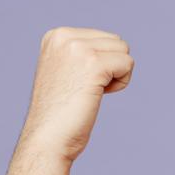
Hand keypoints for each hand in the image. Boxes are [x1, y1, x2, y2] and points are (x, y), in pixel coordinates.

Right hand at [16, 26, 134, 163]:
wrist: (47, 138)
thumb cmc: (59, 114)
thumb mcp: (65, 72)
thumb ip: (81, 54)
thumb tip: (114, 46)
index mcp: (56, 36)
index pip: (102, 38)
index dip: (101, 65)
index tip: (78, 83)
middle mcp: (64, 36)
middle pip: (116, 42)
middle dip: (111, 67)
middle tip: (86, 90)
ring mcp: (78, 48)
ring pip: (123, 51)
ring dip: (116, 75)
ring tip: (91, 92)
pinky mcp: (94, 64)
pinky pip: (128, 64)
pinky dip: (121, 83)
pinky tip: (100, 95)